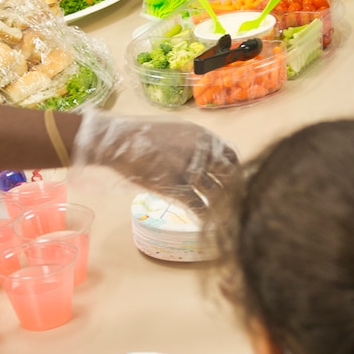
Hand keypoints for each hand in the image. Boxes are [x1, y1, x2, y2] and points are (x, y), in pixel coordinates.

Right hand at [73, 109, 238, 201]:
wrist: (119, 142)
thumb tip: (209, 157)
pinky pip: (199, 207)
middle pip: (229, 176)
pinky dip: (206, 217)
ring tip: (223, 215)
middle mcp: (202, 154)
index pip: (232, 156)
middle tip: (233, 200)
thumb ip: (196, 143)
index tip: (232, 180)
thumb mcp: (177, 130)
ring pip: (217, 194)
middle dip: (232, 189)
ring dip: (221, 206)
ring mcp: (190, 172)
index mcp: (204, 137)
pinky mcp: (177, 189)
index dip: (234, 170)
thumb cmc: (144, 134)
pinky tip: (208, 223)